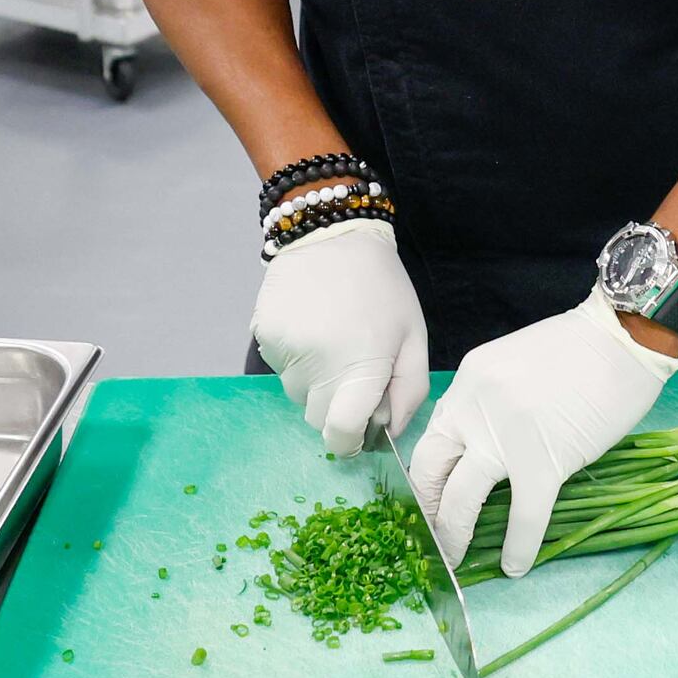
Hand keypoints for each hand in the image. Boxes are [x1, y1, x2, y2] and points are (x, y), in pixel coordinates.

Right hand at [251, 218, 428, 451]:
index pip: (341, 433)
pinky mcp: (264, 337)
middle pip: (318, 418)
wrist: (332, 236)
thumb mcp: (413, 337)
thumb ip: (409, 391)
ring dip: (315, 382)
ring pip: (297, 394)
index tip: (356, 432)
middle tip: (352, 370)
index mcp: (361, 368)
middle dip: (336, 406)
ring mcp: (285, 352)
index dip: (349, 441)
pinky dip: (295, 358)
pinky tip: (311, 327)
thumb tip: (387, 430)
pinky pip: (280, 368)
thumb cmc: (382, 289)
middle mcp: (317, 366)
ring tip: (332, 341)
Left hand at [409, 297, 676, 576]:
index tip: (432, 498)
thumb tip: (483, 447)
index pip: (432, 438)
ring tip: (454, 560)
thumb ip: (489, 402)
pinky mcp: (542, 464)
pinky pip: (522, 517)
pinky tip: (514, 566)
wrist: (623, 340)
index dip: (428, 475)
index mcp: (467, 384)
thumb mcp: (513, 365)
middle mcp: (473, 410)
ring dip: (453, 535)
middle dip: (427, 509)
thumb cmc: (580, 350)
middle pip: (431, 470)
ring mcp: (504, 439)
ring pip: (461, 500)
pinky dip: (516, 547)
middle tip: (430, 535)